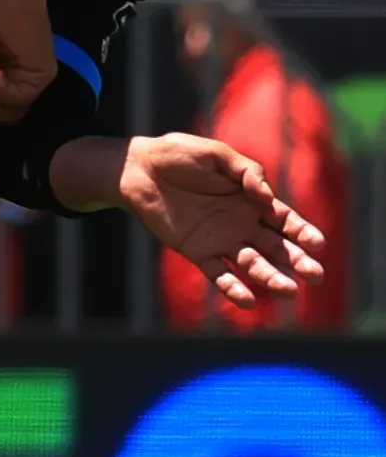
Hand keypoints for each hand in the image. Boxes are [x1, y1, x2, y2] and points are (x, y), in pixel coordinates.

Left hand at [117, 132, 326, 312]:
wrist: (138, 168)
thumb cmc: (180, 155)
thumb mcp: (218, 155)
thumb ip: (246, 172)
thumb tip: (267, 196)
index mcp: (253, 200)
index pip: (285, 220)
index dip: (303, 232)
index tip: (318, 244)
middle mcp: (242, 224)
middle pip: (277, 247)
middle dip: (298, 261)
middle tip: (317, 275)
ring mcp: (220, 240)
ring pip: (252, 263)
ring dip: (271, 277)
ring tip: (289, 291)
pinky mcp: (196, 251)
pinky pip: (217, 273)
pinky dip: (232, 288)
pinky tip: (249, 301)